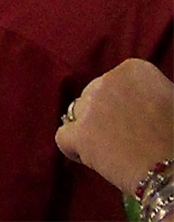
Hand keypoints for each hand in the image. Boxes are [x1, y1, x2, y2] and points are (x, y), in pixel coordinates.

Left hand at [64, 60, 173, 204]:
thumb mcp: (170, 101)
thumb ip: (149, 94)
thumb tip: (141, 103)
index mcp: (133, 69)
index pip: (117, 82)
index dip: (126, 102)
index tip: (140, 117)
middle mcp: (107, 81)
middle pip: (95, 95)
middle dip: (106, 113)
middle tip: (127, 135)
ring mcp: (90, 107)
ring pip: (78, 114)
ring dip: (91, 128)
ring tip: (114, 149)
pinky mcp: (79, 135)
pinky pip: (63, 137)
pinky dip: (74, 148)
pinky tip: (91, 157)